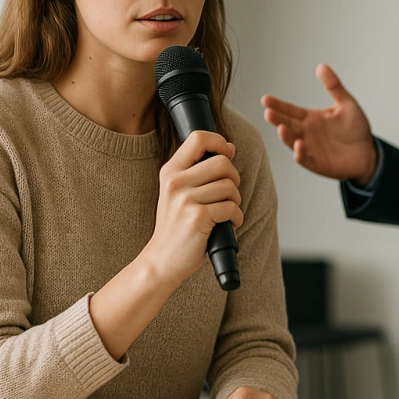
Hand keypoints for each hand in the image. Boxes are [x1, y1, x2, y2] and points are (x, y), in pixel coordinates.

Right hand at [144, 130, 242, 286]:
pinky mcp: (198, 218)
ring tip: (225, 212)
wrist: (162, 260)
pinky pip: (232, 208)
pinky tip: (227, 224)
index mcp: (170, 171)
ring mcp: (185, 200)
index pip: (198, 138)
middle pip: (222, 162)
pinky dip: (236, 218)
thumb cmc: (175, 225)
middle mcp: (176, 182)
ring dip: (235, 201)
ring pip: (230, 186)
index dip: (220, 142)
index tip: (227, 154)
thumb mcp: (177, 191)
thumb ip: (198, 169)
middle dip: (234, 178)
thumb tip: (229, 148)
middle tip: (228, 193)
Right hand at [261, 64, 376, 184]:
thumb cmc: (356, 129)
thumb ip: (333, 86)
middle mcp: (306, 133)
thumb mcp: (347, 104)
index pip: (290, 110)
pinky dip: (300, 153)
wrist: (368, 153)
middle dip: (277, 119)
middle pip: (287, 124)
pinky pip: (304, 159)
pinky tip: (299, 145)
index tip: (265, 99)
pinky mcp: (316, 163)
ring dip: (286, 136)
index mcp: (311, 118)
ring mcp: (309, 148)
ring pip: (292, 141)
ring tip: (281, 128)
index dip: (278, 105)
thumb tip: (322, 66)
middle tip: (268, 112)